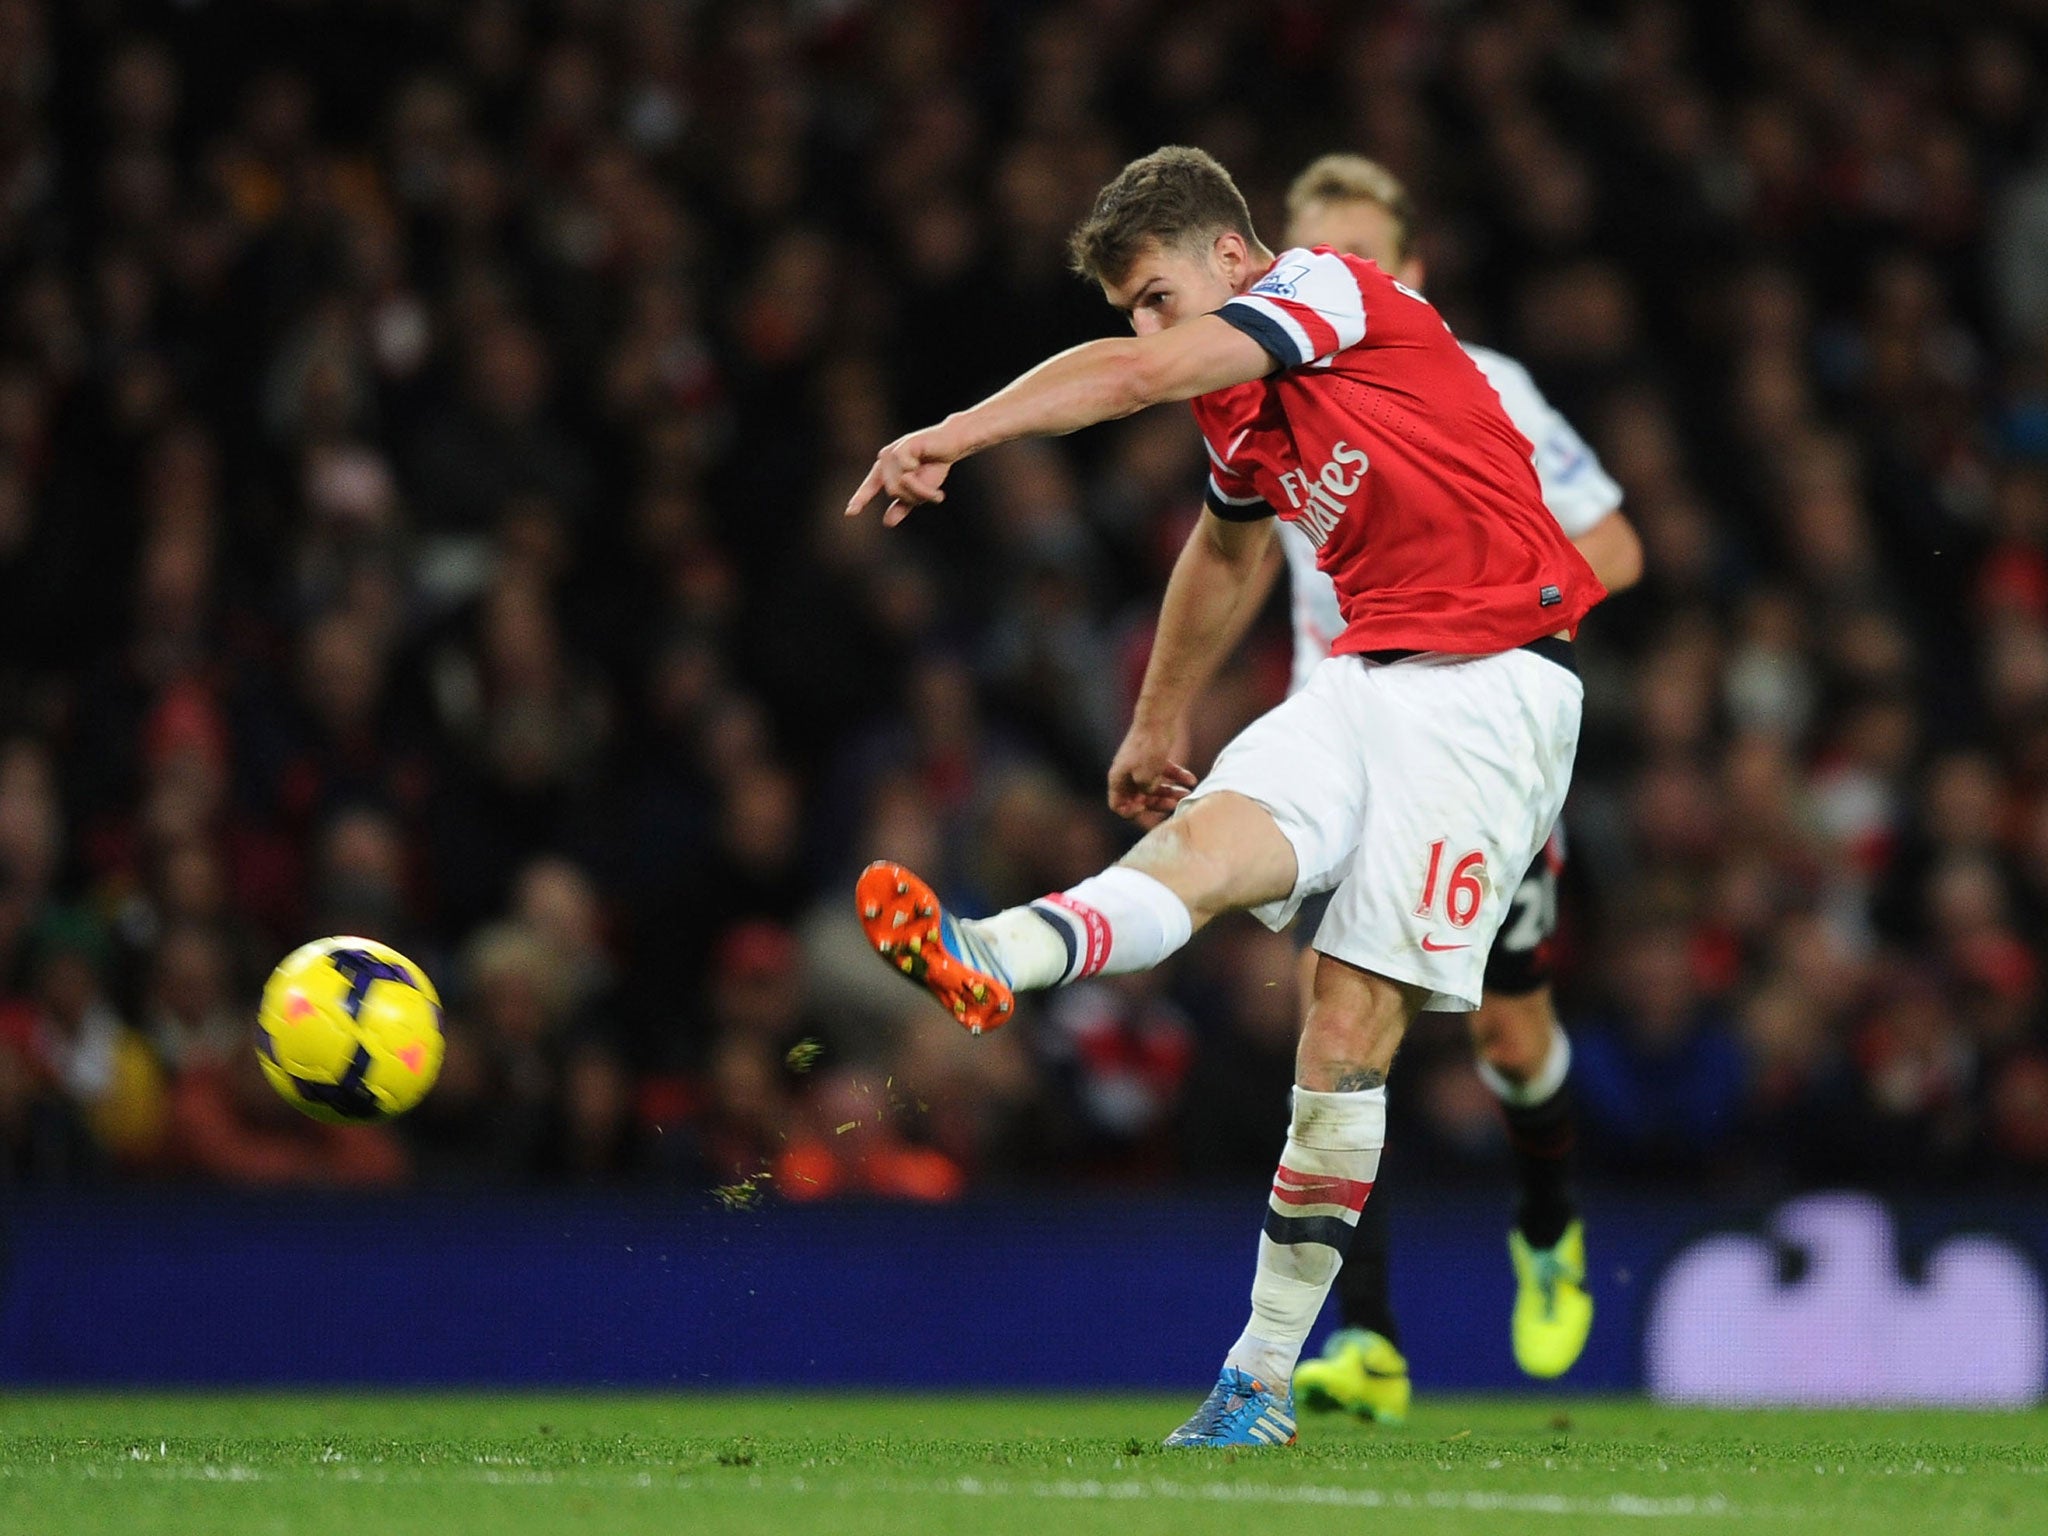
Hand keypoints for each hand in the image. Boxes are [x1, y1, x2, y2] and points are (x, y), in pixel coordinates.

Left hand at [844, 423, 963, 526]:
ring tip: (937, 491)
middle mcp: (886, 459)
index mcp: (886, 469)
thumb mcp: (919, 491)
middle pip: (892, 491)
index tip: (850, 513)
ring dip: (921, 491)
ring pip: (899, 484)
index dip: (860, 499)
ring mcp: (893, 451)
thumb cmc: (935, 465)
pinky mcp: (903, 446)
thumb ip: (903, 505)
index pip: (870, 486)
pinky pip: (906, 472)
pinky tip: (927, 467)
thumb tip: (887, 523)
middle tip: (934, 496)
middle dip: (914, 497)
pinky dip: (921, 479)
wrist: (952, 445)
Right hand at [1107, 722, 1197, 828]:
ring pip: (1155, 787)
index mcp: (1118, 779)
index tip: (1143, 807)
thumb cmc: (1147, 748)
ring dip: (1170, 792)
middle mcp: (1128, 774)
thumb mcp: (1146, 777)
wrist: (1157, 719)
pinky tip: (1191, 781)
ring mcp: (1141, 766)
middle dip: (1157, 803)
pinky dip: (1177, 777)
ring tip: (1186, 794)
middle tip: (1173, 805)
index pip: (1117, 804)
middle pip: (1140, 798)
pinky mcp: (1155, 758)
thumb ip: (1147, 792)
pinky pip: (1165, 773)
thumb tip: (1150, 794)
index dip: (1129, 812)